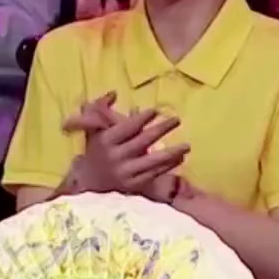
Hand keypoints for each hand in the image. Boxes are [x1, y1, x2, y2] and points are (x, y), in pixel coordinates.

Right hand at [62, 97, 189, 195]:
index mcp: (106, 140)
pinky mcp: (134, 185)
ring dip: (172, 152)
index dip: (143, 118)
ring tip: (187, 146)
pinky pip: (155, 173)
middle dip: (162, 129)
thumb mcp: (93, 129)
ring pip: (153, 160)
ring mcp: (126, 172)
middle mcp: (116, 156)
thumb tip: (114, 93)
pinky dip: (169, 166)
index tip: (156, 110)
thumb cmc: (96, 151)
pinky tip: (180, 158)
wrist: (90, 183)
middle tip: (176, 120)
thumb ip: (100, 109)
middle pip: (144, 141)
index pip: (128, 127)